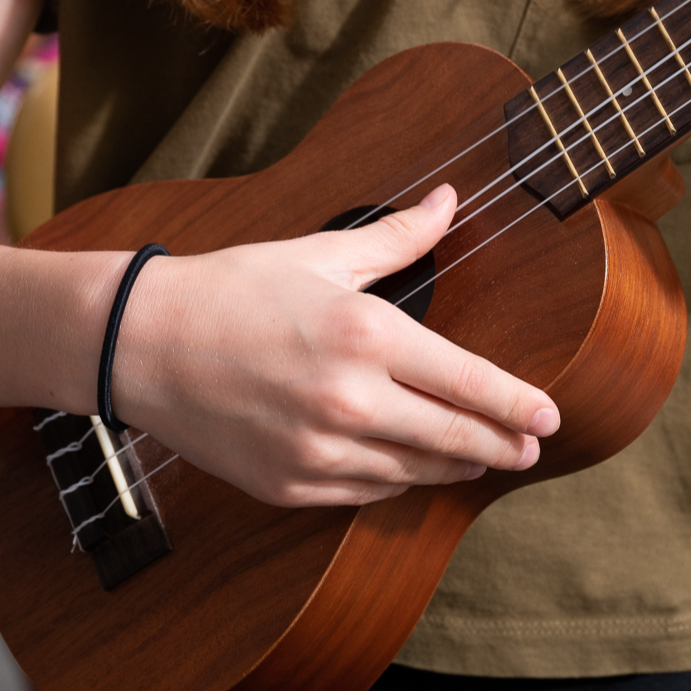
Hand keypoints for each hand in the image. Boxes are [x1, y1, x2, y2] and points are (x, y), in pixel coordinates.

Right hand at [114, 185, 560, 507]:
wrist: (139, 345)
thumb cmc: (231, 290)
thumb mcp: (321, 254)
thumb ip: (398, 236)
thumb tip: (449, 200)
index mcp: (367, 336)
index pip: (470, 382)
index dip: (519, 404)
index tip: (551, 417)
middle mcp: (350, 401)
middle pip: (455, 438)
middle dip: (503, 444)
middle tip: (530, 448)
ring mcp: (319, 450)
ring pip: (414, 471)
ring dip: (453, 465)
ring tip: (479, 455)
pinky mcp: (290, 483)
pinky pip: (366, 491)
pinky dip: (396, 479)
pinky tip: (409, 465)